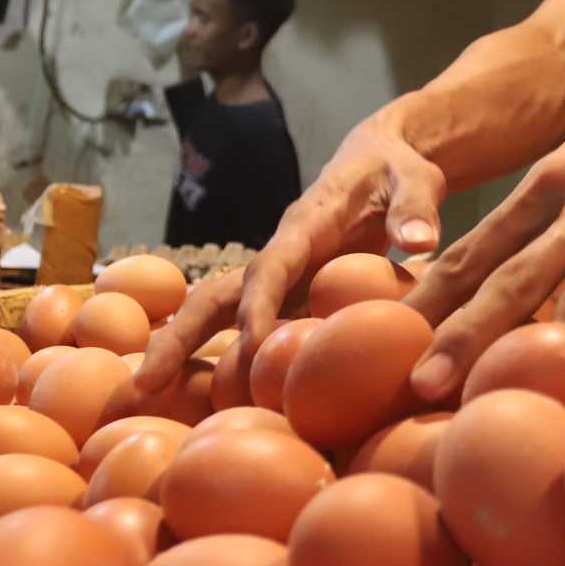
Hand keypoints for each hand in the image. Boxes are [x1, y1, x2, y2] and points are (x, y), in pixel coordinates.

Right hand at [135, 113, 446, 392]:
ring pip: (217, 316)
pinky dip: (221, 361)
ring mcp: (276, 279)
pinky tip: (207, 405)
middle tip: (143, 384)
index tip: (248, 344)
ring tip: (147, 399)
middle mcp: (277, 255)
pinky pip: (246, 330)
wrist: (380, 160)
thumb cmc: (397, 170)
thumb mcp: (415, 179)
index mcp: (304, 226)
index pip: (271, 266)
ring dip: (182, 353)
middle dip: (178, 336)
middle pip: (215, 295)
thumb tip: (421, 241)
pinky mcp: (285, 296)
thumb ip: (416, 208)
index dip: (257, 303)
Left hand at [406, 51, 564, 399]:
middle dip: (465, 335)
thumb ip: (531, 215)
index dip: (431, 297)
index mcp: (550, 182)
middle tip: (422, 385)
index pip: (476, 247)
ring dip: (552, 358)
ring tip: (520, 407)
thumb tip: (468, 273)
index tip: (389, 338)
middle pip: (516, 278)